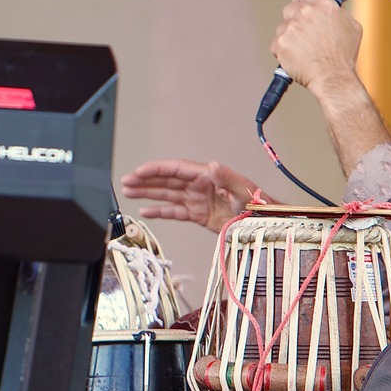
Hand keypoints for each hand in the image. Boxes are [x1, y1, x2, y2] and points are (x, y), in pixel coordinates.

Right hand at [121, 159, 258, 231]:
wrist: (263, 225)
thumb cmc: (258, 205)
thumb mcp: (244, 191)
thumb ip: (227, 178)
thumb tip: (212, 166)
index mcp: (208, 176)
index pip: (176, 170)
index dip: (157, 170)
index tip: (140, 172)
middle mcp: (199, 186)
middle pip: (167, 181)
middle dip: (146, 180)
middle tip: (126, 181)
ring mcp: (197, 201)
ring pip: (167, 195)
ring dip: (148, 193)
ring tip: (128, 192)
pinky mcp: (198, 215)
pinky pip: (175, 212)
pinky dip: (160, 212)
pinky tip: (145, 211)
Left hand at [271, 0, 364, 100]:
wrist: (333, 78)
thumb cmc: (344, 55)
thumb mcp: (351, 26)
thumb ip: (336, 12)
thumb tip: (329, 6)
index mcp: (324, 5)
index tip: (301, 4)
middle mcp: (306, 13)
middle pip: (289, 9)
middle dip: (295, 21)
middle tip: (305, 35)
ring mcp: (291, 28)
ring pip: (282, 28)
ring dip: (289, 37)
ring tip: (304, 51)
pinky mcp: (280, 43)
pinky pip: (276, 44)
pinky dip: (282, 52)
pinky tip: (296, 58)